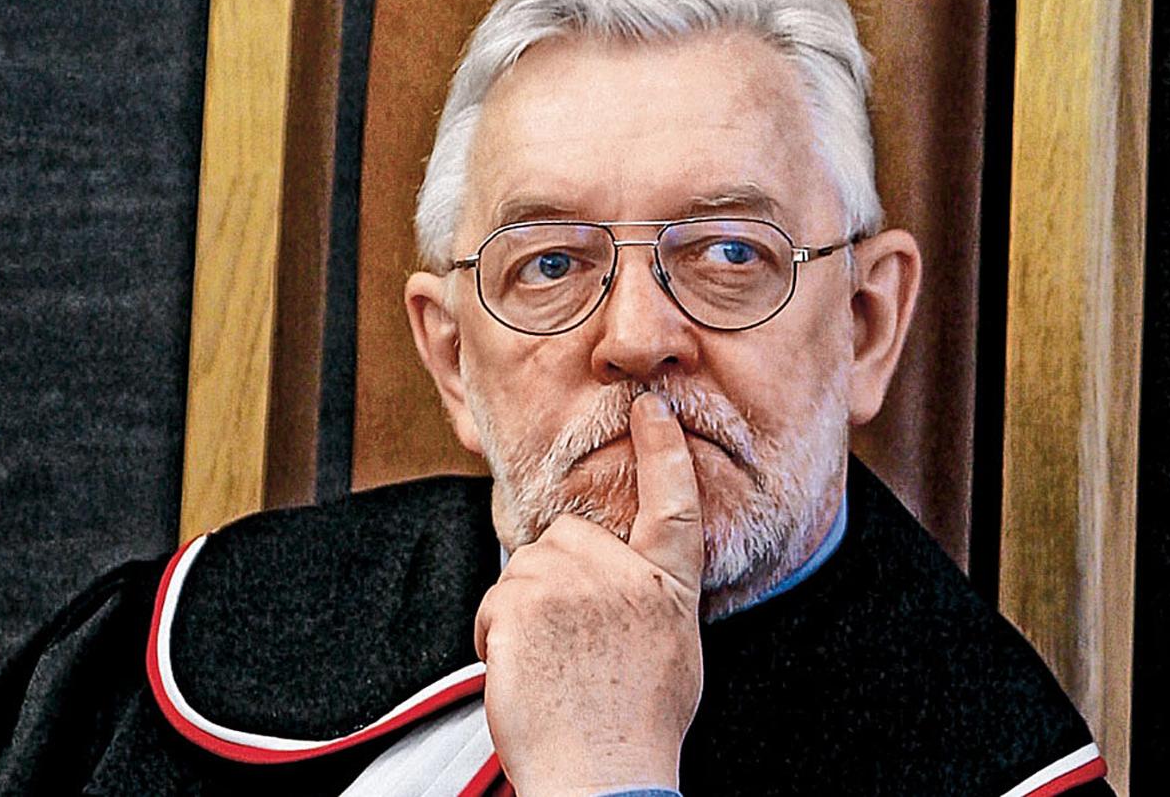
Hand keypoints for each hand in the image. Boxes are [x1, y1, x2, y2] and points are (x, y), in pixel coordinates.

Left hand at [473, 393, 704, 795]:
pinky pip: (496, 601)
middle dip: (554, 575)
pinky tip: (525, 672)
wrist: (603, 773)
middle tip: (567, 638)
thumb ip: (652, 600)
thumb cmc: (636, 725)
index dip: (664, 451)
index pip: (674, 502)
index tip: (652, 409)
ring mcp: (573, 583)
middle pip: (568, 535)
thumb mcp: (673, 651)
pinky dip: (496, 635)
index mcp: (668, 585)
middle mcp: (624, 573)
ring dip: (523, 609)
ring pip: (526, 568)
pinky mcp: (523, 600)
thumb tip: (629, 584)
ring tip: (550, 663)